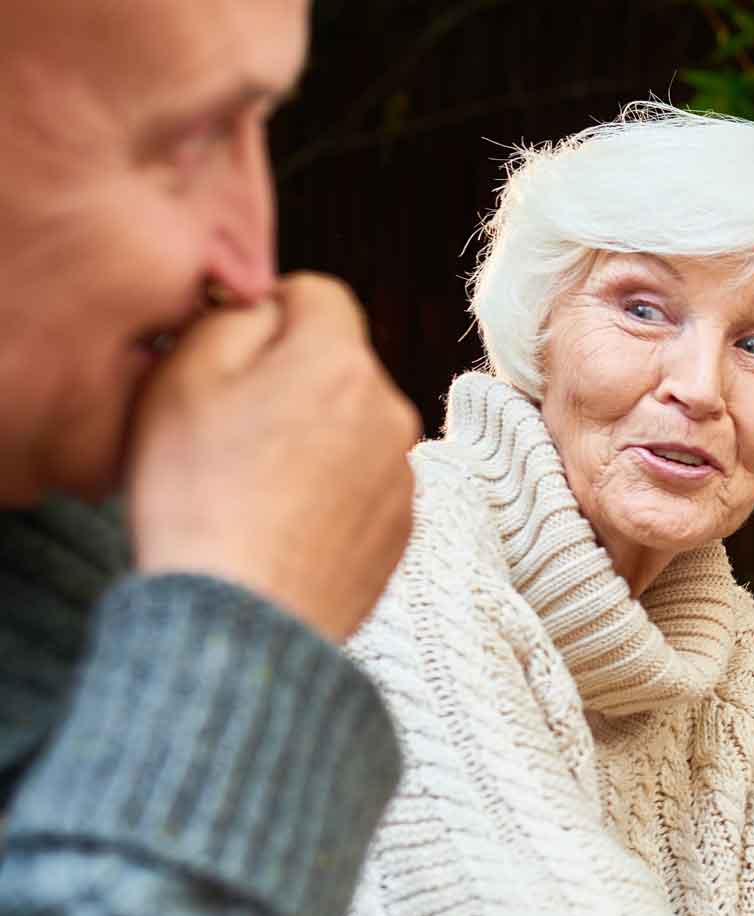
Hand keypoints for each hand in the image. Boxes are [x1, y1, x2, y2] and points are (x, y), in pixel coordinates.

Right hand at [124, 273, 417, 640]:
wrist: (243, 617)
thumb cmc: (199, 494)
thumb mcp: (184, 377)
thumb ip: (233, 317)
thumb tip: (266, 305)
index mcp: (340, 362)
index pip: (319, 295)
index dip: (268, 313)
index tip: (230, 355)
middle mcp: (390, 410)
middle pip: (338, 364)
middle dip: (289, 379)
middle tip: (229, 428)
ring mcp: (403, 473)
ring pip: (351, 424)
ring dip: (310, 436)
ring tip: (251, 485)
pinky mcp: (403, 527)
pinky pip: (362, 481)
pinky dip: (328, 489)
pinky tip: (282, 522)